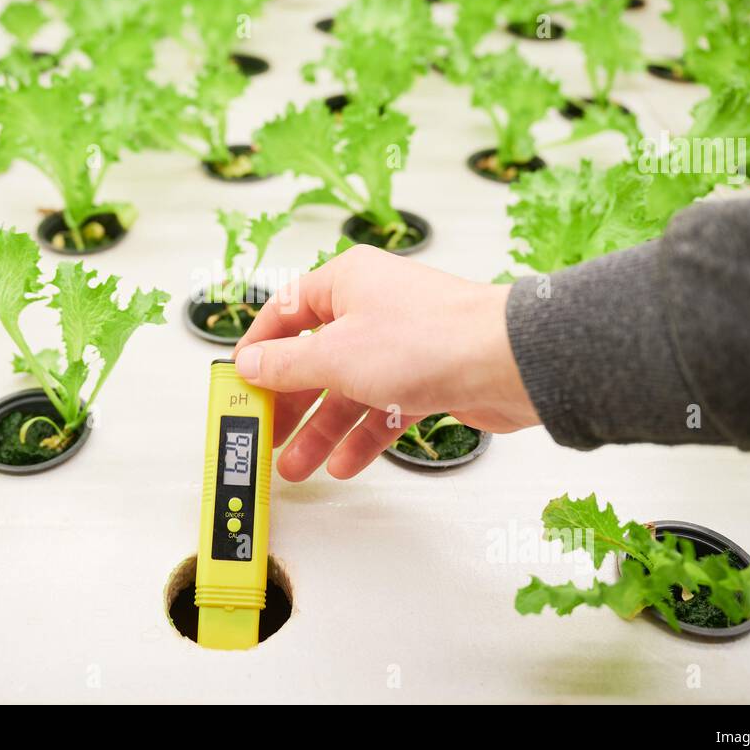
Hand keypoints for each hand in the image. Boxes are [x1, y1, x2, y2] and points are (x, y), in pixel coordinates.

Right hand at [232, 245, 538, 480]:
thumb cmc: (427, 339)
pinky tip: (344, 464)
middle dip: (290, 402)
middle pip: (316, 357)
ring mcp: (402, 344)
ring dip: (322, 429)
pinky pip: (383, 409)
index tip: (240, 382)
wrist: (508, 362)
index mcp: (345, 282)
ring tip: (297, 467)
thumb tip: (250, 364)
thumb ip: (287, 364)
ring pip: (349, 390)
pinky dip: (362, 437)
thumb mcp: (335, 355)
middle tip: (266, 434)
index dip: (260, 347)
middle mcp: (373, 307)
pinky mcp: (428, 377)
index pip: (286, 310)